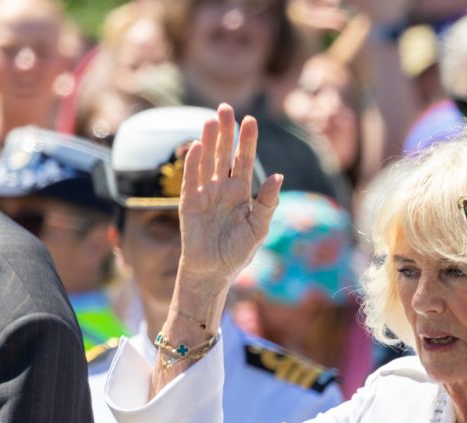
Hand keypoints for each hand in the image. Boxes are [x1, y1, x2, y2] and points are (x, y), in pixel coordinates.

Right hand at [176, 104, 281, 301]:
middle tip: (226, 108)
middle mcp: (222, 188)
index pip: (244, 159)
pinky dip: (192, 163)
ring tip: (211, 121)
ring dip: (209, 141)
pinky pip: (190, 178)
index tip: (251, 120)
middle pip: (224, 153)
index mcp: (241, 192)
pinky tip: (196, 146)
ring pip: (207, 161)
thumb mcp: (259, 227)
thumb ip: (268, 202)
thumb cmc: (238, 251)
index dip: (247, 140)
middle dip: (226, 132)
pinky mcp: (188, 202)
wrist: (214, 271)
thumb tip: (278, 175)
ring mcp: (204, 193)